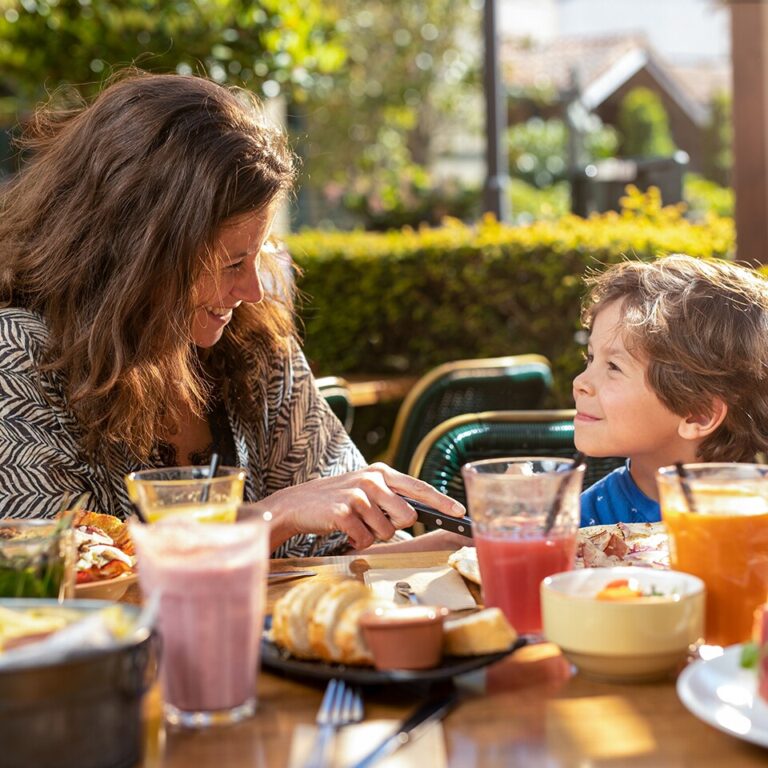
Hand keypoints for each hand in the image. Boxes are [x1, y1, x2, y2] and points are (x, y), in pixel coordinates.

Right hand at [261, 462, 465, 550]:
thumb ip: (390, 497)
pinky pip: (365, 539)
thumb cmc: (336, 500)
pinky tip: (344, 531)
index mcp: (381, 472)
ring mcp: (358, 495)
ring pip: (387, 531)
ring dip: (372, 535)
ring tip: (355, 524)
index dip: (442, 501)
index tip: (460, 512)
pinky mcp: (344, 511)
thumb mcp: (365, 490)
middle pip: (408, 515)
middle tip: (373, 522)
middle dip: (395, 526)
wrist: (297, 504)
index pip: (419, 487)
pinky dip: (357, 541)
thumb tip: (416, 514)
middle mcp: (373, 479)